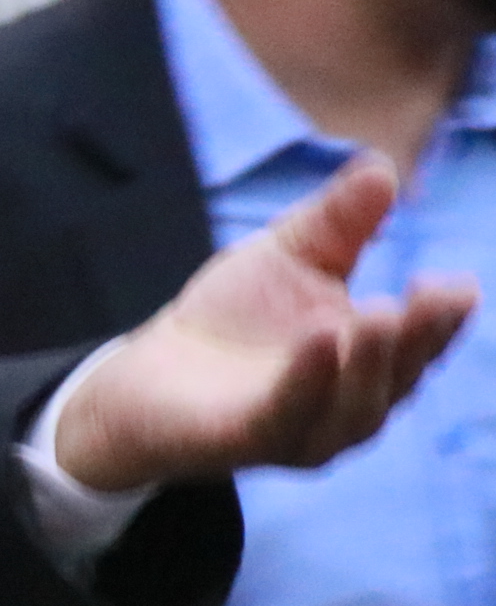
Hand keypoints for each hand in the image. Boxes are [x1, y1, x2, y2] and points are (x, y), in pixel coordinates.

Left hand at [56, 153, 477, 491]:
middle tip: (432, 294)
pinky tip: (320, 338)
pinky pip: (288, 413)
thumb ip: (337, 219)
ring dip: (371, 360)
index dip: (444, 317)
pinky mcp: (254, 441)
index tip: (460, 286)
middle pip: (399, 375)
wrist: (146, 376)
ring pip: (356, 406)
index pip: (422, 342)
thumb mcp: (289, 255)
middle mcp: (354, 404)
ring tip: (381, 311)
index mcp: (372, 361)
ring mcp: (308, 431)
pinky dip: (308, 378)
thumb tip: (381, 165)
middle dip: (419, 336)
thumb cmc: (232, 318)